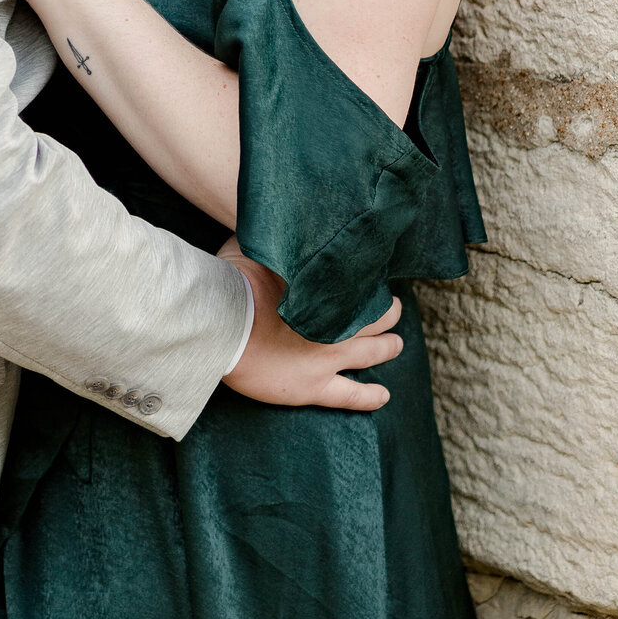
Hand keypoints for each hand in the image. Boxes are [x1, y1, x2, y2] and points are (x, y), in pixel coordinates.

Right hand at [223, 243, 400, 411]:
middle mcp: (332, 323)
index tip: (370, 277)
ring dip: (388, 346)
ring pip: (372, 352)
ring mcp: (327, 356)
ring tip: (396, 343)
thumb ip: (266, 243)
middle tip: (393, 307)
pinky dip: (371, 396)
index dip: (364, 283)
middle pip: (372, 317)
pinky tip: (383, 395)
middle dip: (385, 312)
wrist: (221, 324)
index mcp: (319, 290)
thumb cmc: (232, 282)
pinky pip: (352, 395)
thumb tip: (265, 222)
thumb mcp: (250, 249)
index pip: (354, 285)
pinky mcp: (314, 386)